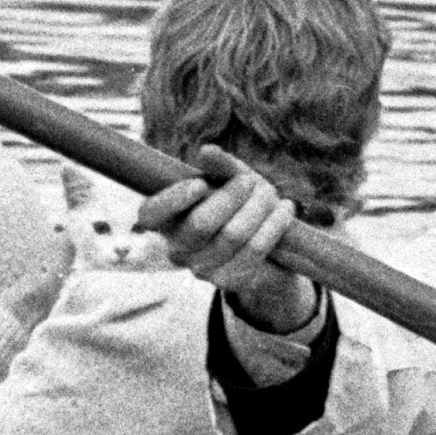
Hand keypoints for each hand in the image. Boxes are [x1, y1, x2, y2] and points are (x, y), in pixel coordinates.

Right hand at [140, 153, 315, 333]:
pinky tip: (285, 210)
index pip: (150, 214)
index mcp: (168, 219)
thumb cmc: (243, 205)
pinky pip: (254, 250)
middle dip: (231, 196)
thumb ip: (221, 166)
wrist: (272, 249)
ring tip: (272, 194)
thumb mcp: (233, 180)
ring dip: (258, 208)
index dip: (173, 200)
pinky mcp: (228, 282)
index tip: (201, 183)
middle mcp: (178, 248)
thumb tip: (207, 152)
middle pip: (200, 224)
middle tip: (251, 181)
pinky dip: (274, 225)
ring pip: (232, 236)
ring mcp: (201, 269)